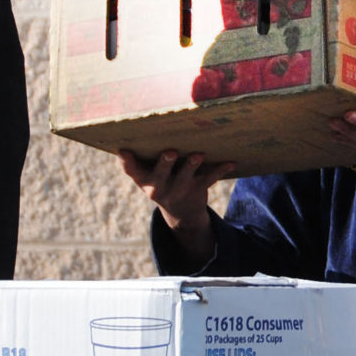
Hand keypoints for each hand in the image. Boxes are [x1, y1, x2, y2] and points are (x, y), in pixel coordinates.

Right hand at [120, 149, 235, 267]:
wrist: (181, 215)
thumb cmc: (161, 183)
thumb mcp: (147, 177)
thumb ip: (138, 161)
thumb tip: (123, 140)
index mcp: (145, 180)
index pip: (133, 171)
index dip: (127, 162)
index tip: (123, 150)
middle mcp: (160, 186)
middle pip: (161, 174)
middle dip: (165, 163)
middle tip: (170, 152)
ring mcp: (180, 189)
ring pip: (186, 176)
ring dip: (192, 165)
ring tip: (197, 155)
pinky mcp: (198, 189)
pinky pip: (209, 178)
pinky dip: (221, 170)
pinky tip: (231, 163)